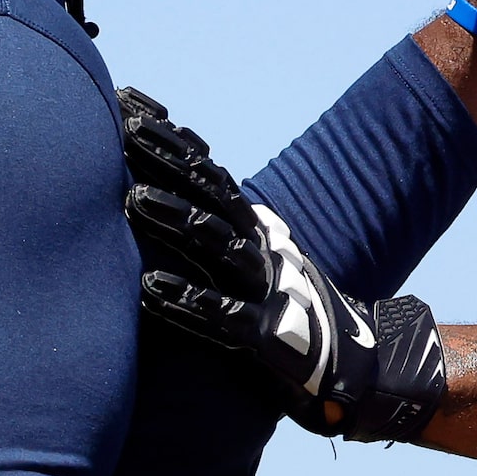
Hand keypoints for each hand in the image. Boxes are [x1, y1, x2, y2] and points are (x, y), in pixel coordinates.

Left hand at [120, 89, 444, 440]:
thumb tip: (170, 194)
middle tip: (124, 131)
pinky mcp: (265, 336)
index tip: (133, 109)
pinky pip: (221, 314)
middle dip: (169, 161)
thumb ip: (216, 228)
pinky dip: (186, 300)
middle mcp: (260, 248)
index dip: (173, 141)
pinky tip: (149, 289)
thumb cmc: (282, 311)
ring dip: (177, 219)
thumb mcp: (251, 260)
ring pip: (219, 245)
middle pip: (212, 194)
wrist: (352, 366)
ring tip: (135, 200)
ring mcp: (265, 288)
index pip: (210, 173)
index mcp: (253, 229)